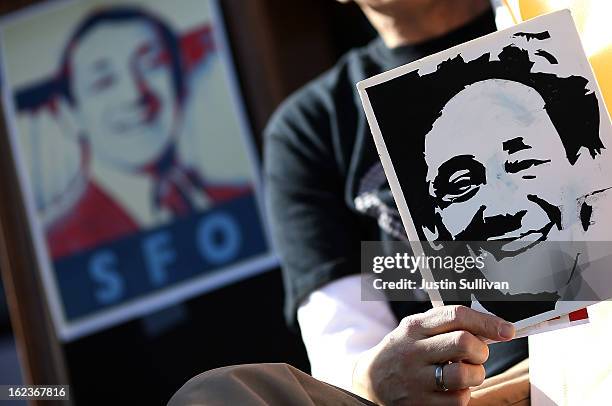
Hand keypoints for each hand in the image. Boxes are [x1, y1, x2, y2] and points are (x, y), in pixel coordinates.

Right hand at [351, 305, 514, 404]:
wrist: (370, 383)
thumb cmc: (402, 353)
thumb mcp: (414, 331)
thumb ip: (444, 325)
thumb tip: (489, 328)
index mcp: (414, 327)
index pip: (456, 316)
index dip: (487, 322)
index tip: (507, 330)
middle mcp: (412, 351)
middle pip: (463, 343)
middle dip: (480, 351)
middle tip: (477, 356)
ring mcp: (415, 380)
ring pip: (464, 375)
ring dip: (475, 375)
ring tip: (466, 374)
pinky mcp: (420, 404)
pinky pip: (459, 400)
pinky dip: (463, 395)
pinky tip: (451, 390)